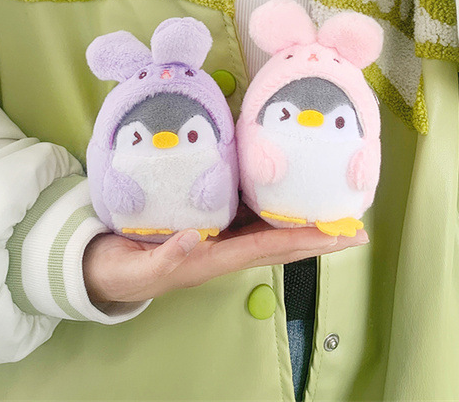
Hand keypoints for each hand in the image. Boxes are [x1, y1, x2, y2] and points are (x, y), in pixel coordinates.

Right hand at [83, 202, 367, 304]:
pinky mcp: (206, 221)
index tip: (339, 235)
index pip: (268, 248)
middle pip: (280, 241)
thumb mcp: (138, 268)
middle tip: (356, 227)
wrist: (102, 268)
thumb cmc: (120, 270)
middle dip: (318, 235)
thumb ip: (165, 257)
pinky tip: (282, 189)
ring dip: (302, 221)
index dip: (305, 241)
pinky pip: (246, 212)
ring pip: (268, 227)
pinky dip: (270, 204)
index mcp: (213, 260)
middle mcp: (223, 248)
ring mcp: (217, 237)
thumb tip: (195, 237)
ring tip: (332, 209)